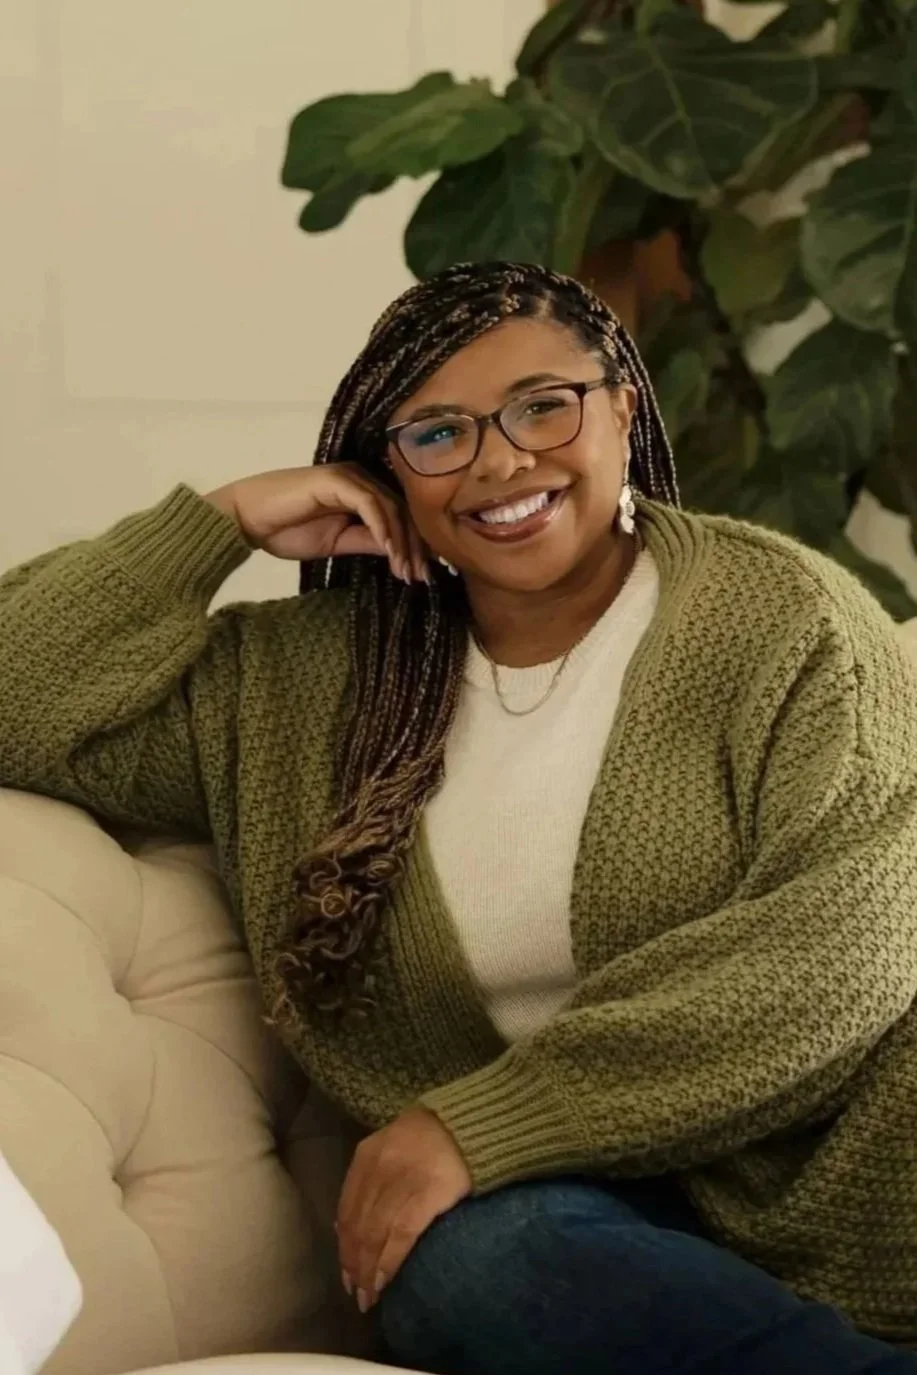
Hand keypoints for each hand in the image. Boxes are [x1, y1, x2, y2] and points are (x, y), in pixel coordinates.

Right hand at [205, 464, 426, 582]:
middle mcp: (361, 479)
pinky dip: (381, 527)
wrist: (248, 519)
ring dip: (400, 541)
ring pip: (390, 507)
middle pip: (401, 511)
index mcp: (363, 492)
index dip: (414, 546)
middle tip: (421, 577)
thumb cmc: (286, 530)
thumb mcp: (337, 543)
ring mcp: (349, 476)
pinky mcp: (336, 479)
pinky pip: (368, 503)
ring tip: (405, 571)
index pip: (399, 517)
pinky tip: (388, 550)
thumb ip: (367, 542)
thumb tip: (400, 554)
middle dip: (414, 547)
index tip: (422, 576)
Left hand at [336, 1107, 471, 1311]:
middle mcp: (378, 1169)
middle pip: (357, 1226)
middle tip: (356, 1294)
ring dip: (368, 1271)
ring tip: (369, 1296)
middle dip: (354, 1265)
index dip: (343, 1246)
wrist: (470, 1122)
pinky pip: (401, 1234)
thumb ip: (368, 1179)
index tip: (346, 1273)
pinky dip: (389, 1261)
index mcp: (367, 1156)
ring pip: (374, 1235)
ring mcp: (402, 1181)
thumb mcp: (390, 1147)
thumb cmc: (431, 1137)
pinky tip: (385, 1280)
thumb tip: (343, 1226)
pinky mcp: (428, 1193)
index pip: (346, 1210)